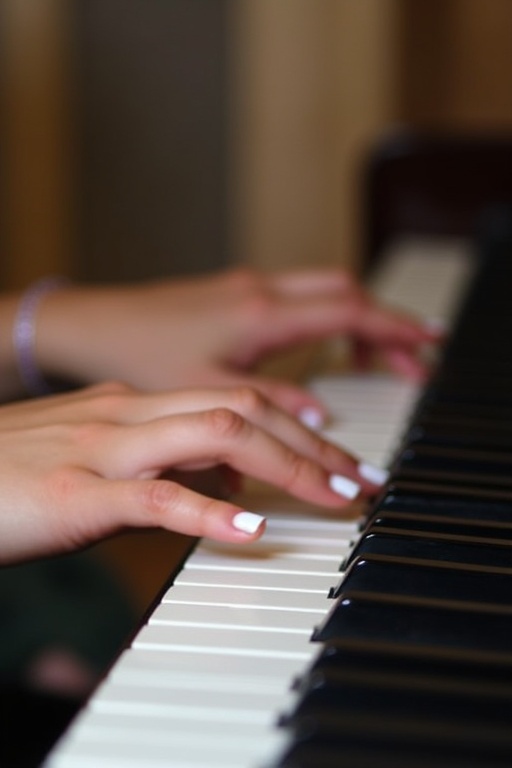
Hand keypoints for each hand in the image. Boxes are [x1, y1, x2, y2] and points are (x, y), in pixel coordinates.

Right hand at [0, 381, 384, 564]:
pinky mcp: (73, 493)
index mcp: (135, 403)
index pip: (235, 398)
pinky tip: (249, 531)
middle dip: (310, 443)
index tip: (341, 460)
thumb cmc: (16, 473)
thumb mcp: (104, 458)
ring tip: (333, 497)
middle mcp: (127, 412)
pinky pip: (153, 496)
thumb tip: (232, 483)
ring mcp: (102, 448)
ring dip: (284, 466)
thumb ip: (169, 463)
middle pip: (240, 407)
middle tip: (360, 479)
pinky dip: (207, 512)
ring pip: (212, 434)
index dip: (297, 427)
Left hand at [36, 268, 439, 420]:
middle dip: (385, 325)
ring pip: (323, 294)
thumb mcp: (203, 392)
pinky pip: (298, 301)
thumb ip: (265, 408)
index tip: (426, 347)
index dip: (393, 329)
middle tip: (411, 362)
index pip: (348, 311)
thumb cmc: (138, 355)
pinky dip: (325, 321)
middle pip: (345, 294)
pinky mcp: (233, 297)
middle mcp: (259, 293)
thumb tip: (316, 420)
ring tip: (377, 362)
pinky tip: (322, 353)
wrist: (93, 327)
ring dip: (357, 322)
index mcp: (259, 314)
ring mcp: (247, 290)